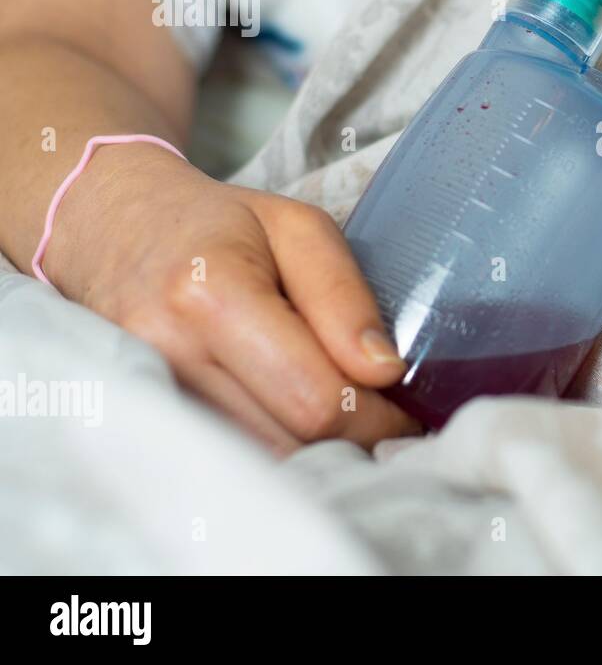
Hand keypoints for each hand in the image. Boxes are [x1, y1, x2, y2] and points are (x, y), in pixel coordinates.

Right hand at [42, 142, 420, 453]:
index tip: (405, 406)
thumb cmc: (219, 222)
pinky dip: (272, 445)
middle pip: (292, 440)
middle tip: (382, 410)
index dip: (376, 415)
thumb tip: (384, 371)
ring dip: (314, 448)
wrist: (114, 225)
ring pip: (261, 460)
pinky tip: (289, 413)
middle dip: (353, 435)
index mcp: (212, 294)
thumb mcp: (299, 228)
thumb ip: (344, 297)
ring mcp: (146, 391)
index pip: (316, 398)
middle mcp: (166, 351)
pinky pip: (226, 454)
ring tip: (338, 407)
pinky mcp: (139, 415)